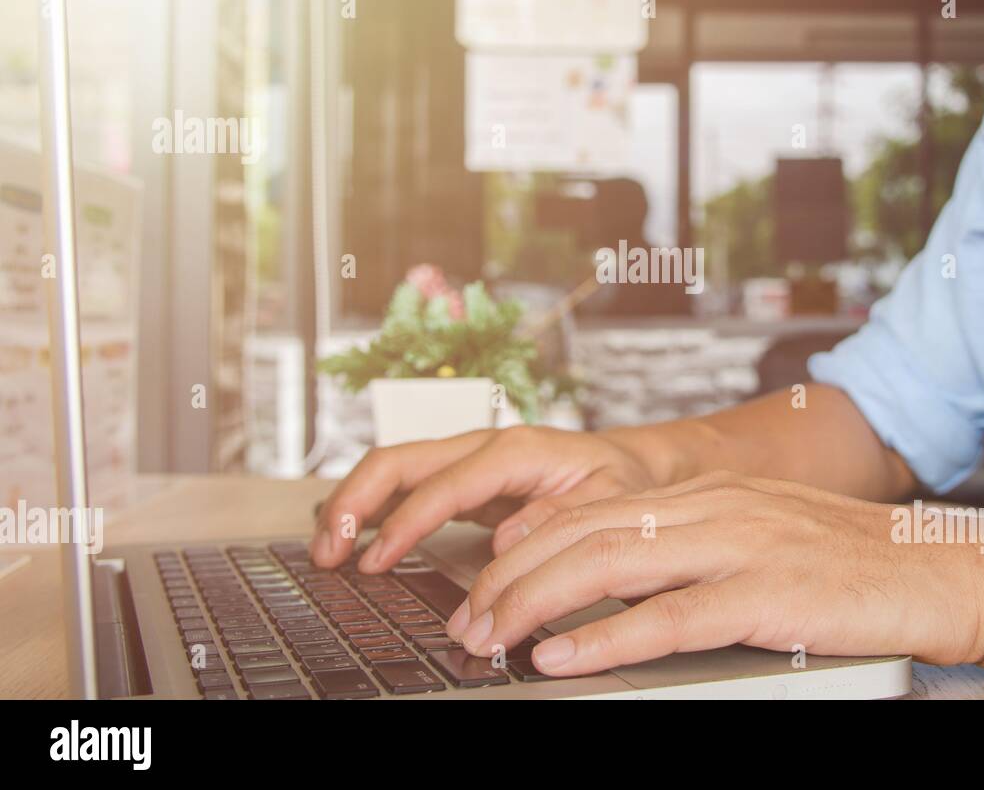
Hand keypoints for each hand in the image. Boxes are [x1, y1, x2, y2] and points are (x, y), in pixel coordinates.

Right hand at [310, 426, 665, 570]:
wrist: (630, 464)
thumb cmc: (620, 480)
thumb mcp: (608, 499)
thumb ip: (559, 519)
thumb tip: (506, 541)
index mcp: (515, 450)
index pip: (444, 483)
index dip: (406, 523)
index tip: (377, 561)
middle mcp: (483, 448)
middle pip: (399, 461)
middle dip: (356, 502)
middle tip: (329, 553)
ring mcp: (468, 463)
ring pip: (393, 470)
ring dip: (353, 506)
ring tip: (327, 551)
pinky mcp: (463, 483)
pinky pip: (406, 490)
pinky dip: (373, 512)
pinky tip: (354, 541)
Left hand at [446, 471, 983, 674]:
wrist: (943, 569)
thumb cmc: (854, 564)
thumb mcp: (761, 538)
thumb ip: (692, 548)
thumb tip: (617, 584)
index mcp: (708, 494)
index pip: (591, 509)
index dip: (525, 545)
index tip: (482, 580)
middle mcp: (713, 508)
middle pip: (582, 533)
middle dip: (509, 580)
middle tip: (466, 623)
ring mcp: (739, 546)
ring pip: (608, 564)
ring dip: (534, 604)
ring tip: (489, 639)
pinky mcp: (766, 595)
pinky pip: (667, 616)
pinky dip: (603, 637)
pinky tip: (561, 656)